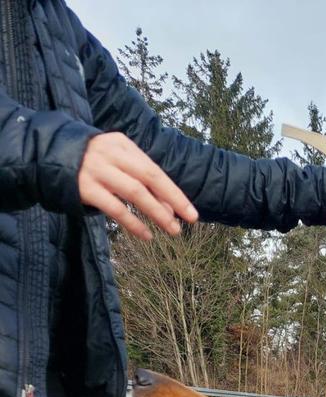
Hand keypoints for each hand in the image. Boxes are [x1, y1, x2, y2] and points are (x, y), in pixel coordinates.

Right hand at [78, 132, 198, 240]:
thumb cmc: (92, 164)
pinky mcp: (85, 188)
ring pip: (135, 192)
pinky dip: (134, 223)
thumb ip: (140, 181)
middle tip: (190, 218)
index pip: (154, 169)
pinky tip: (147, 235)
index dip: (173, 192)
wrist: (48, 156)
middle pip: (150, 176)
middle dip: (173, 198)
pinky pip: (116, 209)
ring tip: (173, 230)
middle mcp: (111, 153)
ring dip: (157, 213)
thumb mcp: (116, 163)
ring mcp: (97, 170)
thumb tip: (170, 209)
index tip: (189, 212)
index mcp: (122, 144)